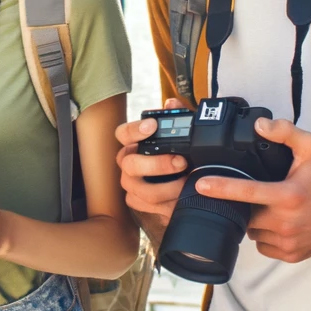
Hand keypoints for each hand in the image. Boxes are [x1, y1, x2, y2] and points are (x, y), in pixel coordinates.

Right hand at [114, 98, 189, 228]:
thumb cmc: (177, 153)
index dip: (135, 130)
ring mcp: (130, 184)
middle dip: (158, 164)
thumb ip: (178, 117)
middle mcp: (127, 163)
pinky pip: (146, 206)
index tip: (153, 126)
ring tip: (187, 183)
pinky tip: (181, 199)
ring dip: (167, 188)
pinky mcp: (137, 202)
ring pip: (141, 189)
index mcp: (133, 144)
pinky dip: (166, 204)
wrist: (179, 184)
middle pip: (131, 164)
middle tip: (181, 161)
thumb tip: (172, 104)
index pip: (123, 133)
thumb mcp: (182, 134)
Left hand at [193, 118, 310, 263]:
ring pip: (253, 232)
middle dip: (243, 205)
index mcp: (287, 196)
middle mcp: (286, 222)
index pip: (246, 192)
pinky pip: (263, 246)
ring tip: (269, 208)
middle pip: (245, 214)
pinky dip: (265, 236)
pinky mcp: (291, 255)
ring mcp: (288, 242)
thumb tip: (260, 125)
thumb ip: (285, 132)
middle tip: (256, 194)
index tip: (201, 185)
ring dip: (254, 220)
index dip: (221, 188)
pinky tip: (276, 223)